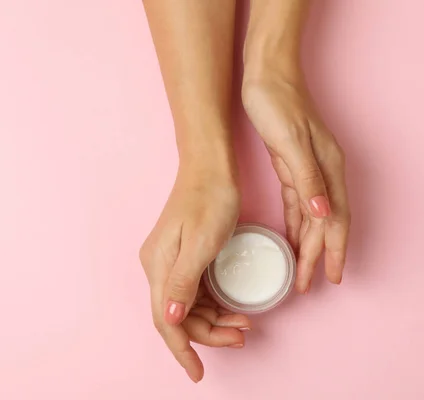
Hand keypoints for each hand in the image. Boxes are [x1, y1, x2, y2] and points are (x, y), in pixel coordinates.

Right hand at [139, 159, 249, 382]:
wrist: (210, 166)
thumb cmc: (209, 199)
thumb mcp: (201, 242)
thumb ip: (183, 283)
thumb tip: (169, 319)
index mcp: (159, 267)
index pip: (166, 321)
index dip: (183, 350)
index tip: (198, 374)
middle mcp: (159, 267)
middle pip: (178, 317)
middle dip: (208, 334)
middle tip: (242, 336)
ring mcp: (170, 261)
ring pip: (187, 306)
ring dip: (213, 321)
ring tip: (243, 323)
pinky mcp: (182, 256)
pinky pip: (193, 292)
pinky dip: (212, 305)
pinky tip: (230, 307)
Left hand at [242, 71, 350, 292]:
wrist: (266, 74)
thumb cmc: (278, 104)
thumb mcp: (290, 143)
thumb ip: (308, 180)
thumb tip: (323, 215)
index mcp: (328, 169)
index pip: (335, 221)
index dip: (334, 251)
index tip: (330, 278)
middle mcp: (323, 172)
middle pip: (325, 224)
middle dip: (320, 256)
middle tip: (309, 285)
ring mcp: (308, 169)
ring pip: (311, 217)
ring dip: (308, 244)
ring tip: (302, 270)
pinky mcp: (291, 164)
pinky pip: (297, 203)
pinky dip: (296, 224)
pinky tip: (292, 237)